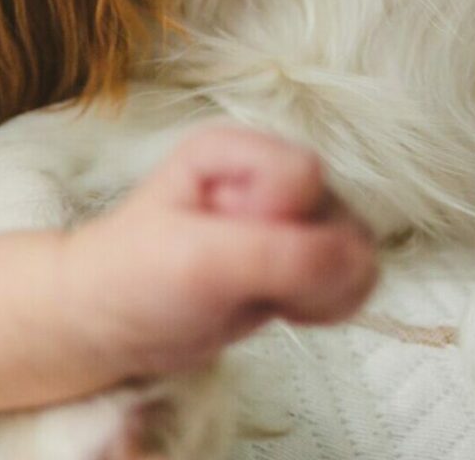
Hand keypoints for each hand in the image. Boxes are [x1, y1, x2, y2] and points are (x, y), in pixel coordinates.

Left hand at [69, 126, 378, 378]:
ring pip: (357, 251)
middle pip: (340, 216)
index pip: (303, 175)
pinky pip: (357, 280)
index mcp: (234, 152)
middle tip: (240, 280)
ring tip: (257, 294)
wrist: (117, 322)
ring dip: (318, 289)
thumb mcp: (196, 260)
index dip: (277, 220)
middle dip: (303, 265)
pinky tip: (280, 306)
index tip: (224, 242)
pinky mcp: (308, 257)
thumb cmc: (137, 278)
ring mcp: (295, 218)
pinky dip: (328, 304)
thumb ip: (278, 253)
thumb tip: (354, 257)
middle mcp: (269, 175)